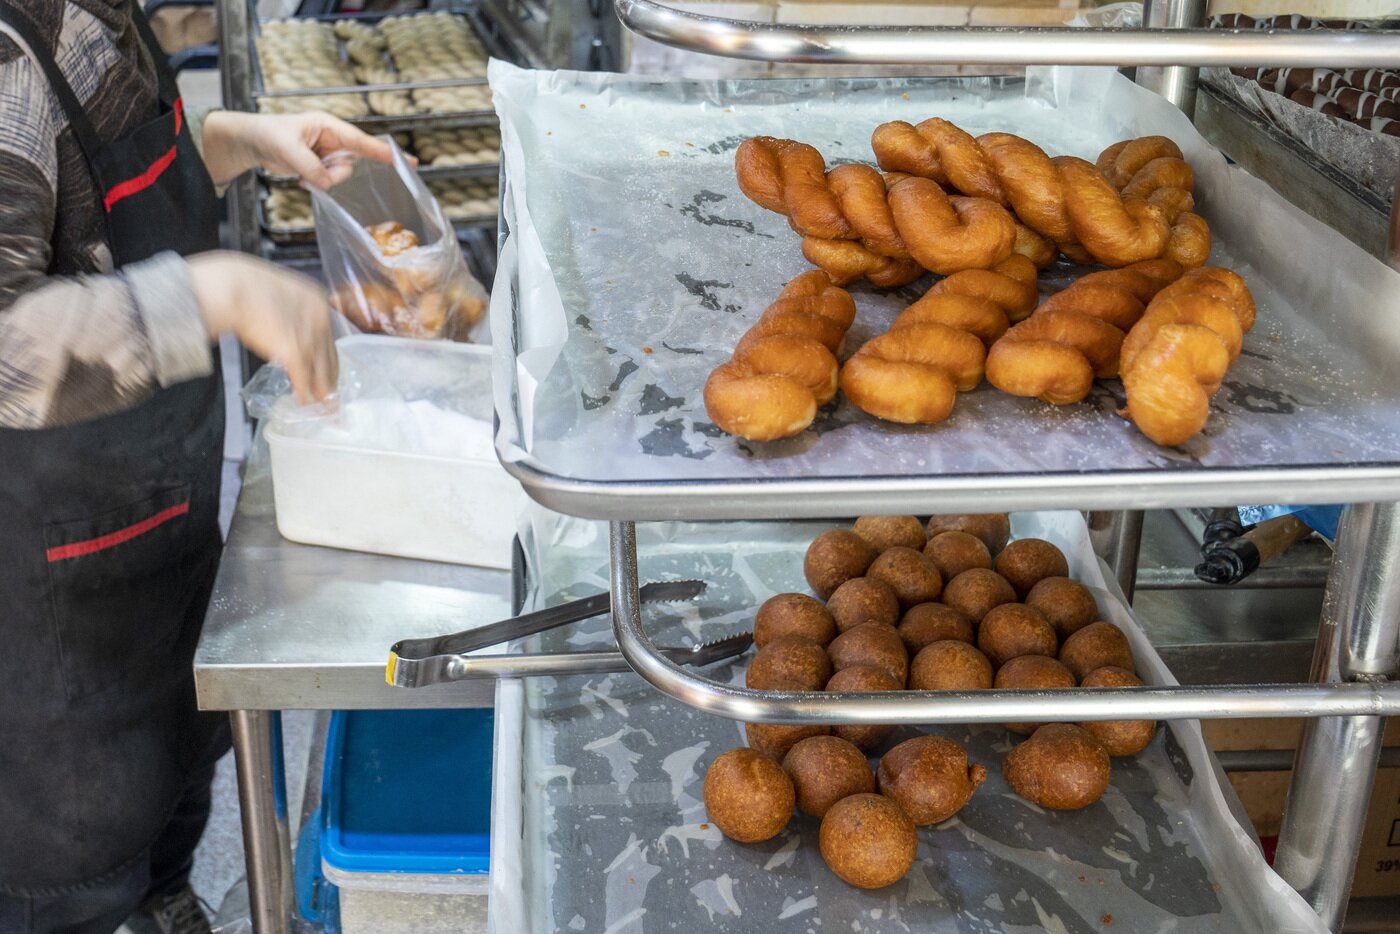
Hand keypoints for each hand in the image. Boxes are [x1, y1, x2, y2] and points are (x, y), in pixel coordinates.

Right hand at [188, 252, 337, 403]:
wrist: (232, 288)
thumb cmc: (245, 287)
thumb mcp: (280, 293)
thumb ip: (290, 311)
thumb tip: (286, 327)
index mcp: (318, 303)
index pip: (329, 337)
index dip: (327, 357)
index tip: (327, 369)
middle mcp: (321, 321)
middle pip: (331, 358)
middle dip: (330, 380)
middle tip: (330, 395)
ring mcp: (310, 338)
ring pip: (323, 373)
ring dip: (322, 393)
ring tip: (322, 406)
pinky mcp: (296, 353)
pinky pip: (304, 380)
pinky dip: (304, 394)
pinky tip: (303, 402)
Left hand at [201, 111, 409, 188]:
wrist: (253, 142)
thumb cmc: (269, 134)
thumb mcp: (288, 149)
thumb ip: (310, 166)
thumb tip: (326, 184)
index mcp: (329, 126)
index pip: (361, 141)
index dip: (383, 152)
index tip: (406, 161)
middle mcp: (333, 139)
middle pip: (351, 164)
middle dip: (334, 174)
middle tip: (310, 174)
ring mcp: (329, 153)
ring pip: (341, 176)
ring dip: (323, 180)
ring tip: (301, 174)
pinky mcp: (322, 165)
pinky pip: (330, 181)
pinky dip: (317, 183)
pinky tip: (302, 178)